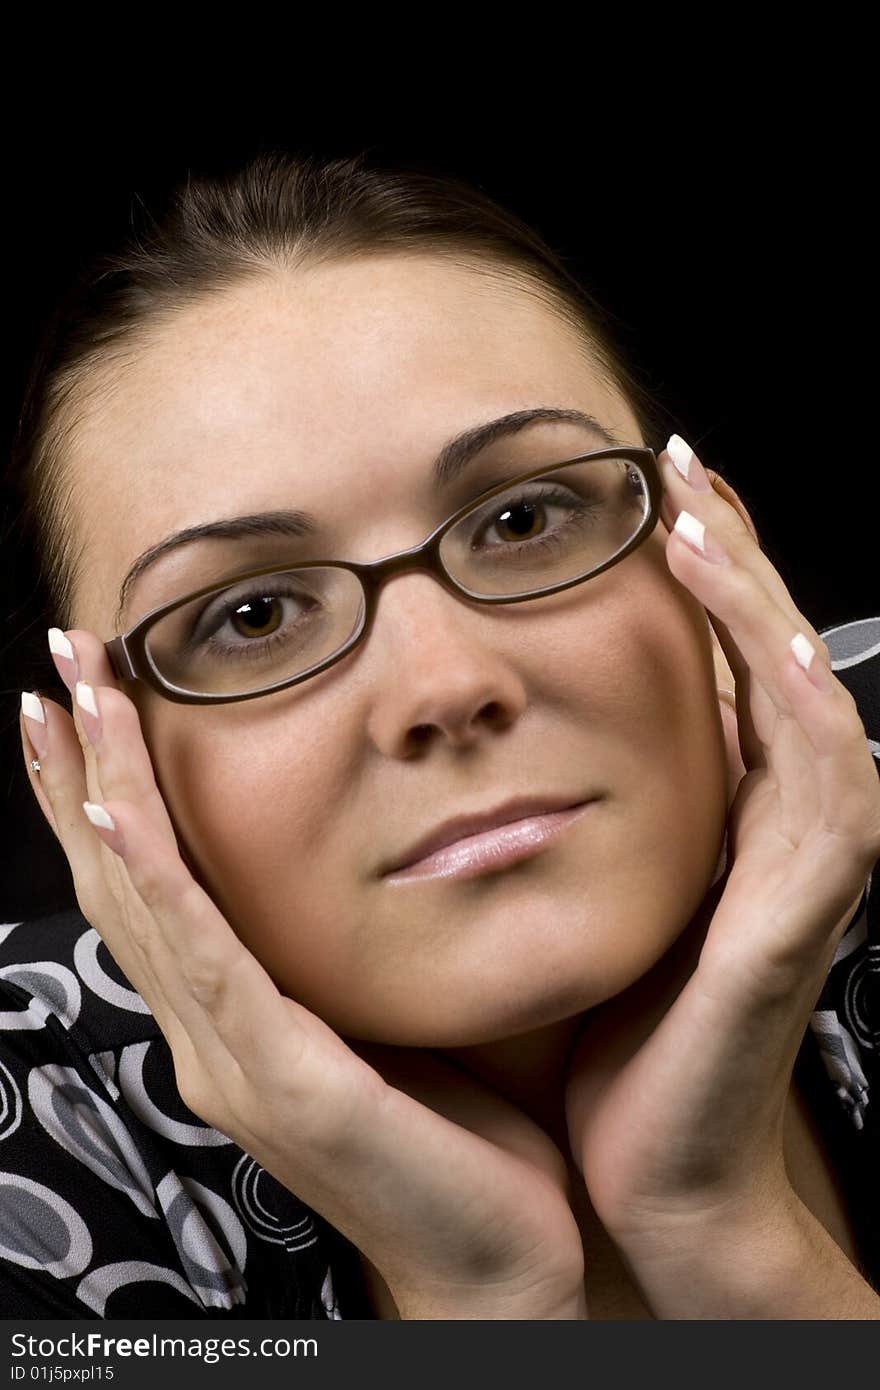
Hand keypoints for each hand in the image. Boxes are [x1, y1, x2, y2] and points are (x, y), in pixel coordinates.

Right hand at [20, 631, 585, 1319]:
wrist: (498, 1260)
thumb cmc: (455, 1135)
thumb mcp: (383, 1015)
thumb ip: (338, 950)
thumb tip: (346, 857)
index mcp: (231, 1019)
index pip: (151, 882)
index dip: (107, 788)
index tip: (89, 697)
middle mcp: (206, 1036)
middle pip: (120, 877)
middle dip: (79, 765)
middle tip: (56, 662)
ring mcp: (229, 1061)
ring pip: (141, 899)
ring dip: (98, 791)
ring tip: (68, 698)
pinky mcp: (277, 1079)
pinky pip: (200, 955)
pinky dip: (152, 875)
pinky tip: (120, 805)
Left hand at [564, 437, 879, 1251]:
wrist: (641, 1162)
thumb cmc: (600, 1026)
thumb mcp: (570, 877)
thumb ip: (560, 793)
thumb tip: (470, 714)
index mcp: (724, 803)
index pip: (720, 653)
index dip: (690, 566)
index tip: (634, 490)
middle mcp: (779, 814)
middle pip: (768, 646)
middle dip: (726, 547)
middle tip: (672, 464)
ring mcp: (806, 853)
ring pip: (801, 685)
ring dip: (755, 594)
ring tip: (698, 514)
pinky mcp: (808, 900)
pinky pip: (815, 769)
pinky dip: (788, 691)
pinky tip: (752, 632)